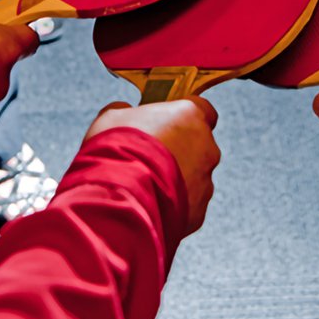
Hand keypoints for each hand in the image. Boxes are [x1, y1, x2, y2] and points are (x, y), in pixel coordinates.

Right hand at [85, 97, 220, 234]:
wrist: (117, 198)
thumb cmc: (115, 149)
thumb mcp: (111, 118)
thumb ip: (126, 111)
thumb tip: (124, 111)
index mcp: (190, 115)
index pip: (203, 109)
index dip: (185, 117)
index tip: (169, 123)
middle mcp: (207, 146)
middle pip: (199, 144)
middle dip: (180, 150)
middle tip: (151, 158)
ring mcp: (205, 180)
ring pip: (195, 176)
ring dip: (177, 179)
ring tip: (146, 186)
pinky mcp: (199, 209)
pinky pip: (189, 204)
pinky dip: (174, 205)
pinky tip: (150, 205)